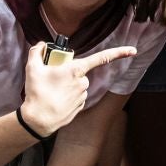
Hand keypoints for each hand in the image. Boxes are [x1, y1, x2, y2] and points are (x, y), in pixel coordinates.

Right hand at [18, 44, 137, 136]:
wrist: (38, 121)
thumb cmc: (37, 93)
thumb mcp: (32, 69)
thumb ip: (37, 52)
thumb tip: (41, 45)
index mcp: (75, 70)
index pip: (101, 58)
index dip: (119, 52)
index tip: (133, 50)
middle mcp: (83, 83)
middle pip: (80, 72)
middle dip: (69, 74)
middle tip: (52, 79)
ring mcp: (83, 96)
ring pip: (78, 85)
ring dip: (68, 86)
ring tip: (51, 92)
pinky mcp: (80, 107)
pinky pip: (76, 97)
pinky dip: (68, 97)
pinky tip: (56, 100)